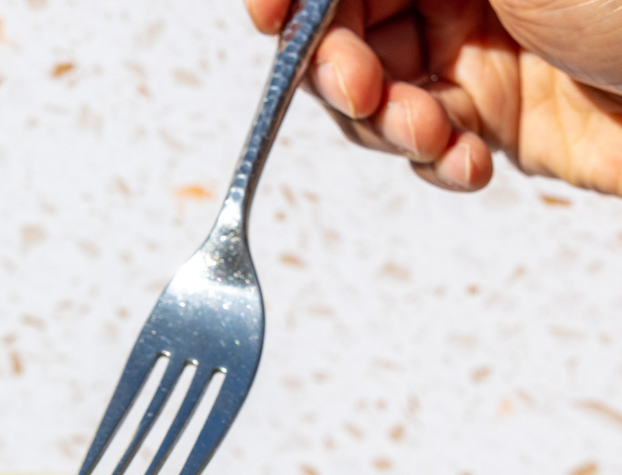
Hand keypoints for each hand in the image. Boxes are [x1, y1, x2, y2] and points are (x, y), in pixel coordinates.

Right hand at [246, 0, 621, 194]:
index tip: (270, 18)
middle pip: (348, 23)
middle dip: (340, 65)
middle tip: (362, 89)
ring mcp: (479, 48)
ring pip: (377, 93)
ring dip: (387, 124)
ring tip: (434, 134)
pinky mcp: (498, 117)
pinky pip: (426, 146)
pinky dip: (434, 162)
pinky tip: (469, 163)